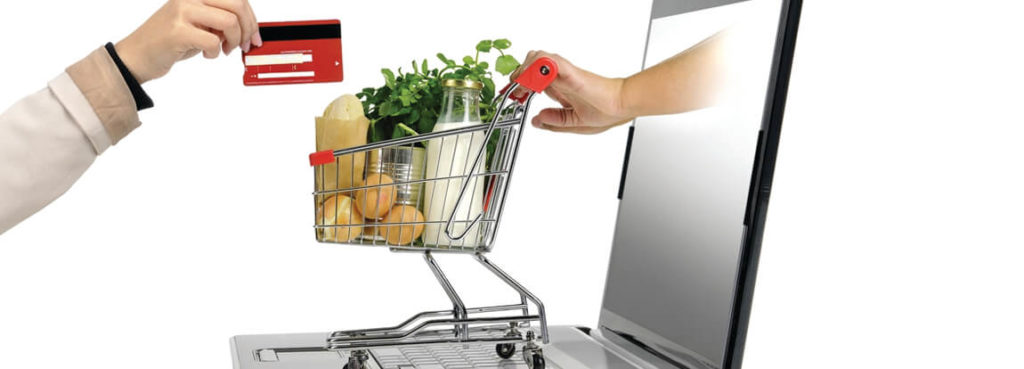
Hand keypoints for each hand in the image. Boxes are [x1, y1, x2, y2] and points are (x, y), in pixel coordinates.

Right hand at [114, 0, 260, 83]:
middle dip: (248, 28)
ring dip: (233, 41)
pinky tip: (206, 54)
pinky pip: (213, 41)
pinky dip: (216, 53)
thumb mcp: (197, 23)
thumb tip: (249, 26)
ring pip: (229, 21)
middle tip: (244, 45)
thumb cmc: (169, 41)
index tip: (254, 35)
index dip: (252, 18)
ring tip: (223, 50)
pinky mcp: (177, 31)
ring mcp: (182, 12)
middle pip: (238, 4)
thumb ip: (219, 18)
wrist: (137, 56)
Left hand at [510, 51, 632, 134]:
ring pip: (537, 58)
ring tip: (520, 86)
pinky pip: (549, 62)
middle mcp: (561, 78)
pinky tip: (531, 82)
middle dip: (519, 75)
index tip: (514, 95)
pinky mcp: (570, 72)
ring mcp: (564, 73)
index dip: (521, 84)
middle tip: (514, 90)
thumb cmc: (607, 111)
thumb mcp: (574, 123)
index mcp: (562, 88)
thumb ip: (555, 121)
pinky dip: (536, 68)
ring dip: (525, 70)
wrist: (622, 106)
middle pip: (532, 65)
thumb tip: (537, 120)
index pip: (535, 79)